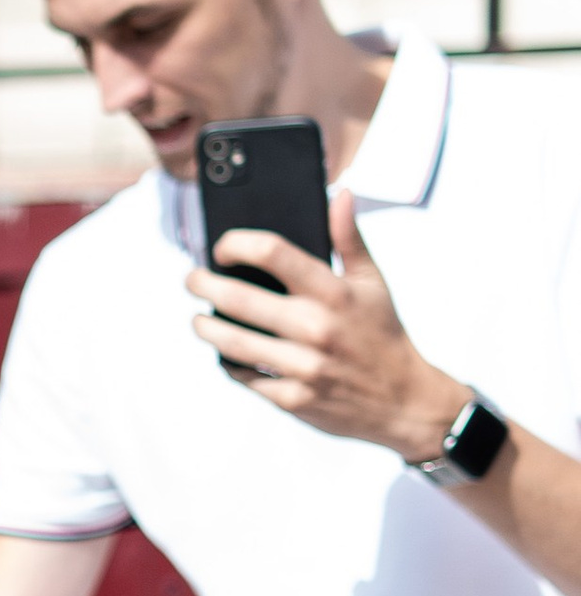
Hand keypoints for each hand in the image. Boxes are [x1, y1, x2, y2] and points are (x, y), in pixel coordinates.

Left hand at [187, 192, 465, 458]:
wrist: (404, 401)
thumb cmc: (382, 334)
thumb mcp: (373, 282)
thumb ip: (349, 237)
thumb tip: (340, 193)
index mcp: (334, 292)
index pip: (273, 252)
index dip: (237, 244)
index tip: (222, 248)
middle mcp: (316, 327)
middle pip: (239, 298)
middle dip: (203, 284)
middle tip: (192, 280)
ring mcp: (303, 366)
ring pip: (232, 342)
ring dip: (205, 327)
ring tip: (198, 319)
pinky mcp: (293, 398)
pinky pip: (245, 377)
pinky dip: (229, 364)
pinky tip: (225, 353)